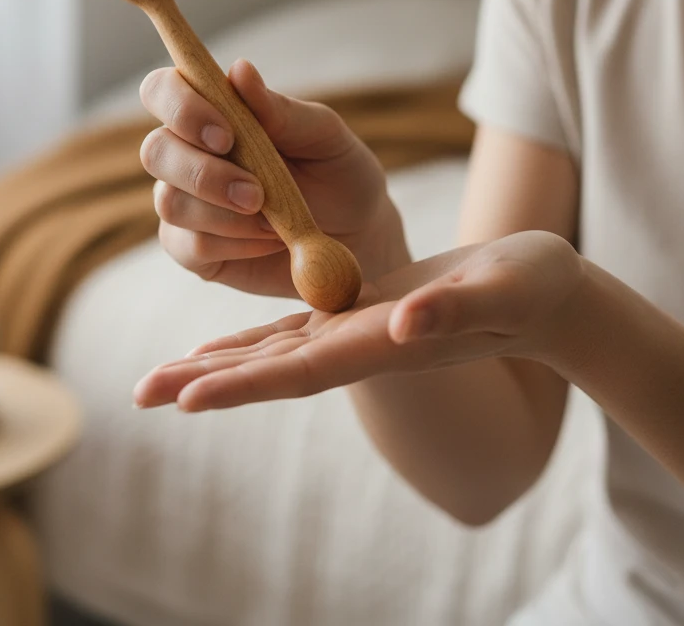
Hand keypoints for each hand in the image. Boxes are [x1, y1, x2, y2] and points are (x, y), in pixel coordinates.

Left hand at [134, 230, 586, 410]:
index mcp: (387, 341)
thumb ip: (456, 306)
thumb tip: (404, 322)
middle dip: (206, 383)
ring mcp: (357, 333)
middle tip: (140, 394)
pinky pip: (291, 332)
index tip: (187, 398)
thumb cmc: (532, 288)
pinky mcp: (358, 314)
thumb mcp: (503, 286)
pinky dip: (248, 343)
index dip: (245, 382)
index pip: (304, 367)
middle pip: (271, 370)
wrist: (542, 297)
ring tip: (157, 380)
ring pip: (272, 354)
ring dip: (214, 368)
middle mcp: (362, 345)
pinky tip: (213, 351)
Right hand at [138, 58, 402, 298]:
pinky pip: (190, 247)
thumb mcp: (323, 136)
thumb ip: (280, 109)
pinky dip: (234, 245)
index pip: (163, 90)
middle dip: (202, 173)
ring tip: (275, 220)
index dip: (180, 106)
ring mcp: (186, 201)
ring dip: (224, 215)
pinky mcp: (194, 249)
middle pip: (154, 150)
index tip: (226, 134)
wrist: (360, 235)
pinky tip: (268, 240)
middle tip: (257, 193)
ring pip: (169, 203)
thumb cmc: (338, 173)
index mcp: (213, 110)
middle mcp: (188, 152)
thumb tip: (239, 69)